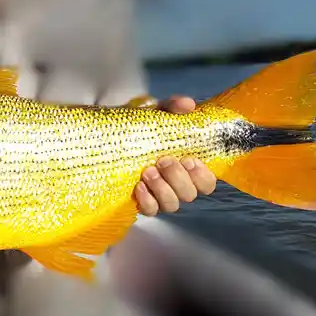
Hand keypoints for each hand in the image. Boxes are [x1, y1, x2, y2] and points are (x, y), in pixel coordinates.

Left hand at [134, 96, 216, 215]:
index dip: (202, 175)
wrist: (108, 136)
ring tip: (147, 171)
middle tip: (163, 160)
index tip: (188, 158)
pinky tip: (138, 186)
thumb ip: (172, 106)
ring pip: (173, 205)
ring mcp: (159, 196)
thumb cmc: (140, 126)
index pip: (207, 183)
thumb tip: (188, 104)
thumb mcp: (155, 112)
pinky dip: (147, 200)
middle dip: (179, 178)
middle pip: (191, 194)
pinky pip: (150, 211)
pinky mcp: (141, 202)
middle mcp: (176, 185)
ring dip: (163, 189)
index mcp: (187, 167)